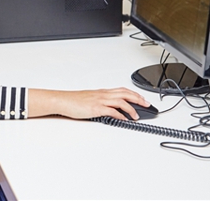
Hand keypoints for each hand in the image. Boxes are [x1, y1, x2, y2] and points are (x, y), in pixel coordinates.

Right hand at [28, 87, 148, 120]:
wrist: (63, 100)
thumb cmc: (74, 100)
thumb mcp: (90, 99)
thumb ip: (101, 103)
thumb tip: (110, 109)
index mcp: (102, 92)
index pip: (122, 90)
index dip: (134, 94)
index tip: (142, 99)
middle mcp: (103, 94)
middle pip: (125, 93)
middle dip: (138, 99)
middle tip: (147, 105)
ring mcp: (99, 101)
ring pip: (121, 101)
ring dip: (131, 108)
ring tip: (137, 115)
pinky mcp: (95, 108)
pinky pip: (111, 110)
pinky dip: (120, 115)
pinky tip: (125, 119)